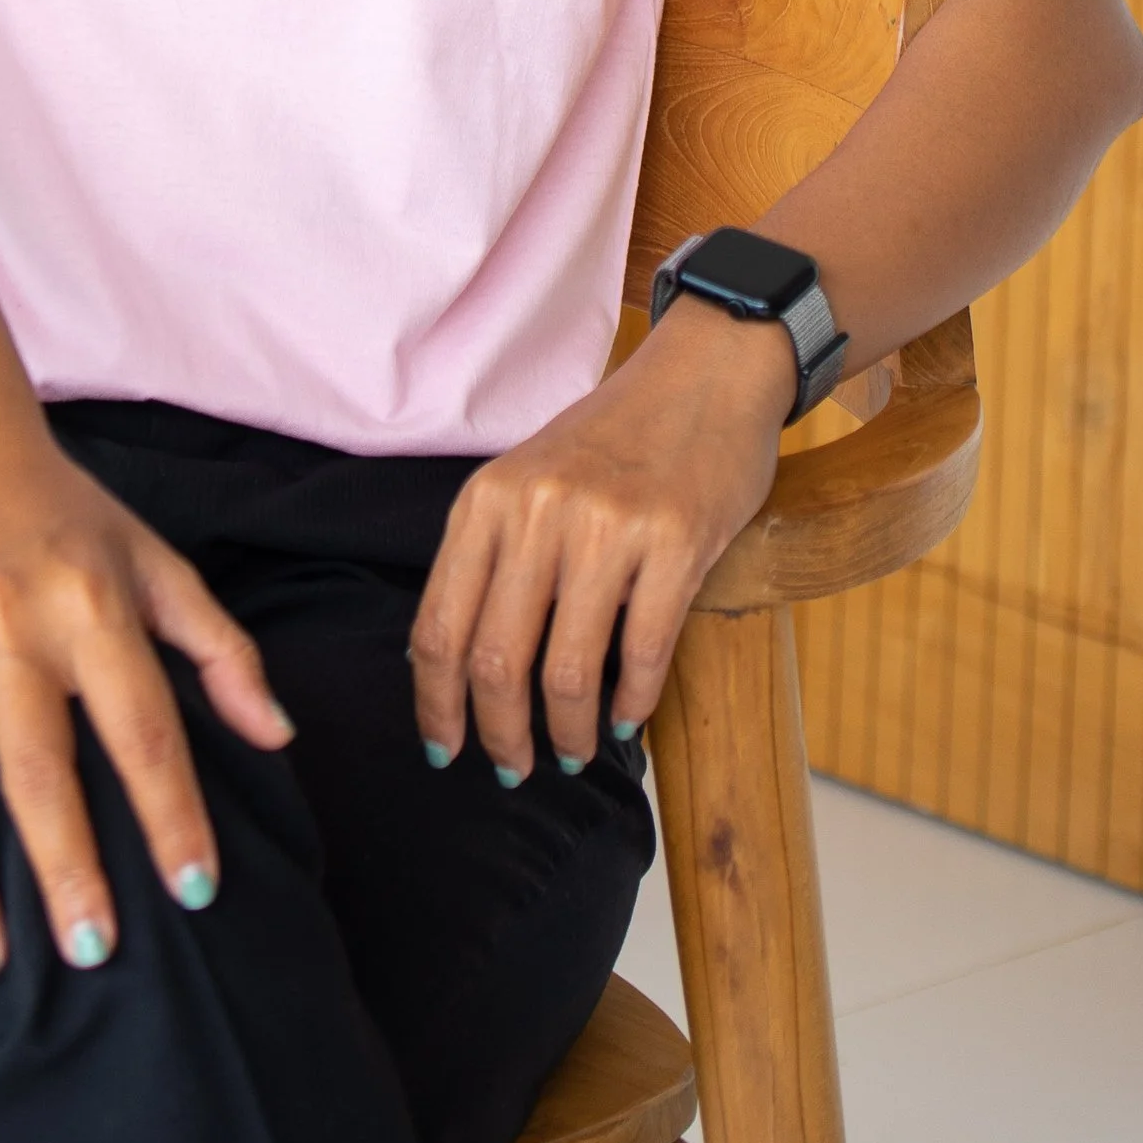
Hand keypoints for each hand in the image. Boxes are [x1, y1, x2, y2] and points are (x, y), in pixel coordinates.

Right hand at [0, 404, 293, 978]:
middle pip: (39, 770)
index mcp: (92, 603)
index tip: (196, 890)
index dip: (172, 813)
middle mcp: (11, 627)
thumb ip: (219, 649)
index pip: (142, 726)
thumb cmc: (66, 513)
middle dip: (65, 870)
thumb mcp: (155, 559)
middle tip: (92, 953)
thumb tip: (275, 737)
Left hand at [409, 304, 792, 775]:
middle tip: (514, 770)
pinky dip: (631, 703)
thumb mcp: (529, 481)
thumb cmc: (614, 439)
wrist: (706, 373)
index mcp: (489, 499)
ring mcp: (608, 524)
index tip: (445, 750)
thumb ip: (491, 557)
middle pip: (496, 661)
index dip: (436, 704)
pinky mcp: (676, 540)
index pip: (439, 627)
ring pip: (567, 669)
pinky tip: (626, 721)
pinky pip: (644, 651)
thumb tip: (451, 669)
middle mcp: (539, 509)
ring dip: (568, 732)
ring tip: (575, 753)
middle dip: (500, 736)